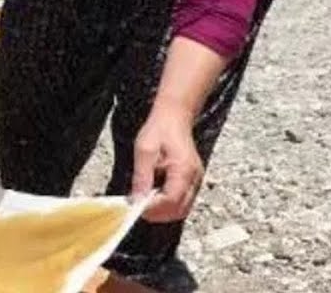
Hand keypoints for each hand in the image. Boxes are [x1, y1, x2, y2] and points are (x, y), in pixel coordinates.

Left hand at [132, 103, 203, 222]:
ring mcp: (196, 181)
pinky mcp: (192, 181)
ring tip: (144, 201)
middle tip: (137, 207)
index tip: (135, 207)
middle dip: (158, 214)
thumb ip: (141, 177)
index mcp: (184, 170)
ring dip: (163, 211)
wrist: (175, 117)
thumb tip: (136, 200)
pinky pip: (183, 201)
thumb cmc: (160, 130)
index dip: (153, 208)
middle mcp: (194, 179)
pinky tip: (153, 195)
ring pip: (182, 209)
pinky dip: (168, 204)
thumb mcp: (144, 151)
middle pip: (179, 210)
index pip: (170, 200)